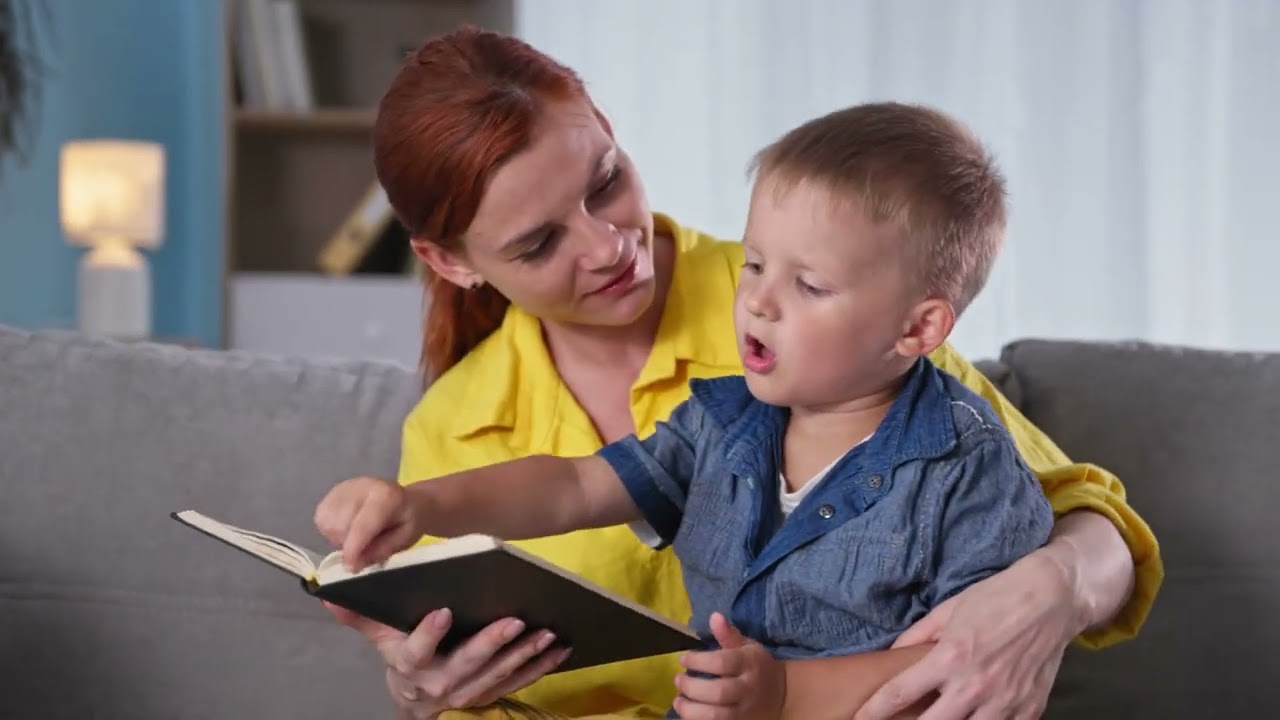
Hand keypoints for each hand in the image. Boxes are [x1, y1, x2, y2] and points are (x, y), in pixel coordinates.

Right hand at [314, 476, 421, 570]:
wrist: (410, 501)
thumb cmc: (408, 521)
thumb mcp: (405, 539)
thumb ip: (380, 551)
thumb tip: (353, 564)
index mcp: (387, 496)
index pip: (363, 524)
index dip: (354, 548)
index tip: (350, 567)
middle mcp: (362, 485)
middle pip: (340, 525)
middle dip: (349, 544)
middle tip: (365, 546)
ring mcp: (344, 486)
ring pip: (327, 523)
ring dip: (339, 537)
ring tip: (358, 534)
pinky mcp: (332, 491)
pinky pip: (321, 519)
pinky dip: (331, 530)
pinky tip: (348, 527)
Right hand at [324, 602, 571, 718]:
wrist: (416, 700)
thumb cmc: (402, 656)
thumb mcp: (380, 637)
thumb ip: (361, 615)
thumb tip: (330, 592)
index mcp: (412, 665)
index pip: (417, 651)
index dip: (428, 634)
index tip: (443, 611)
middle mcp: (441, 683)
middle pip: (467, 664)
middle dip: (491, 643)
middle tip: (513, 620)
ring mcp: (469, 691)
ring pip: (498, 674)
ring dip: (524, 654)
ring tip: (544, 630)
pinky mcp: (492, 693)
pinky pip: (520, 681)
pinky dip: (541, 666)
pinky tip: (560, 647)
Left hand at [673, 612, 784, 719]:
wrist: (782, 695)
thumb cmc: (757, 666)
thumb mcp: (747, 646)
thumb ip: (728, 634)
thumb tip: (714, 616)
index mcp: (749, 664)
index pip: (722, 663)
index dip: (699, 661)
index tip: (684, 659)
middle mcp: (748, 688)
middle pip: (719, 692)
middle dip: (692, 687)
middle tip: (678, 680)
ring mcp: (745, 711)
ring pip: (717, 716)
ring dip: (692, 710)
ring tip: (678, 701)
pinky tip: (689, 714)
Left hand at [857, 553, 1078, 719]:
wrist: (1052, 598)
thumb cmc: (996, 598)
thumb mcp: (949, 609)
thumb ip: (917, 636)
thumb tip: (891, 654)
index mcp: (950, 658)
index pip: (899, 694)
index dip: (874, 711)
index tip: (859, 719)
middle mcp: (975, 686)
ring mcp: (1004, 702)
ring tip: (940, 717)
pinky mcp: (1030, 709)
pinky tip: (977, 717)